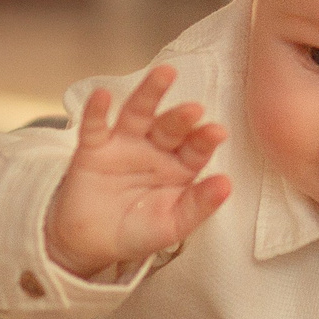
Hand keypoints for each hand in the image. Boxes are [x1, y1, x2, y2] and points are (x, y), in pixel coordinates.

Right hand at [45, 65, 232, 278]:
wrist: (91, 243)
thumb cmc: (137, 232)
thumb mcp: (172, 225)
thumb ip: (199, 205)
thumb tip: (227, 184)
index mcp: (179, 167)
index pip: (196, 149)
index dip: (205, 140)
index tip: (217, 132)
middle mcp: (154, 148)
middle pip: (170, 126)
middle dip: (181, 117)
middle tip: (194, 109)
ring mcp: (124, 144)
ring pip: (138, 113)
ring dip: (149, 93)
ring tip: (163, 75)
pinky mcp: (94, 147)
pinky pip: (95, 126)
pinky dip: (97, 110)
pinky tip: (102, 96)